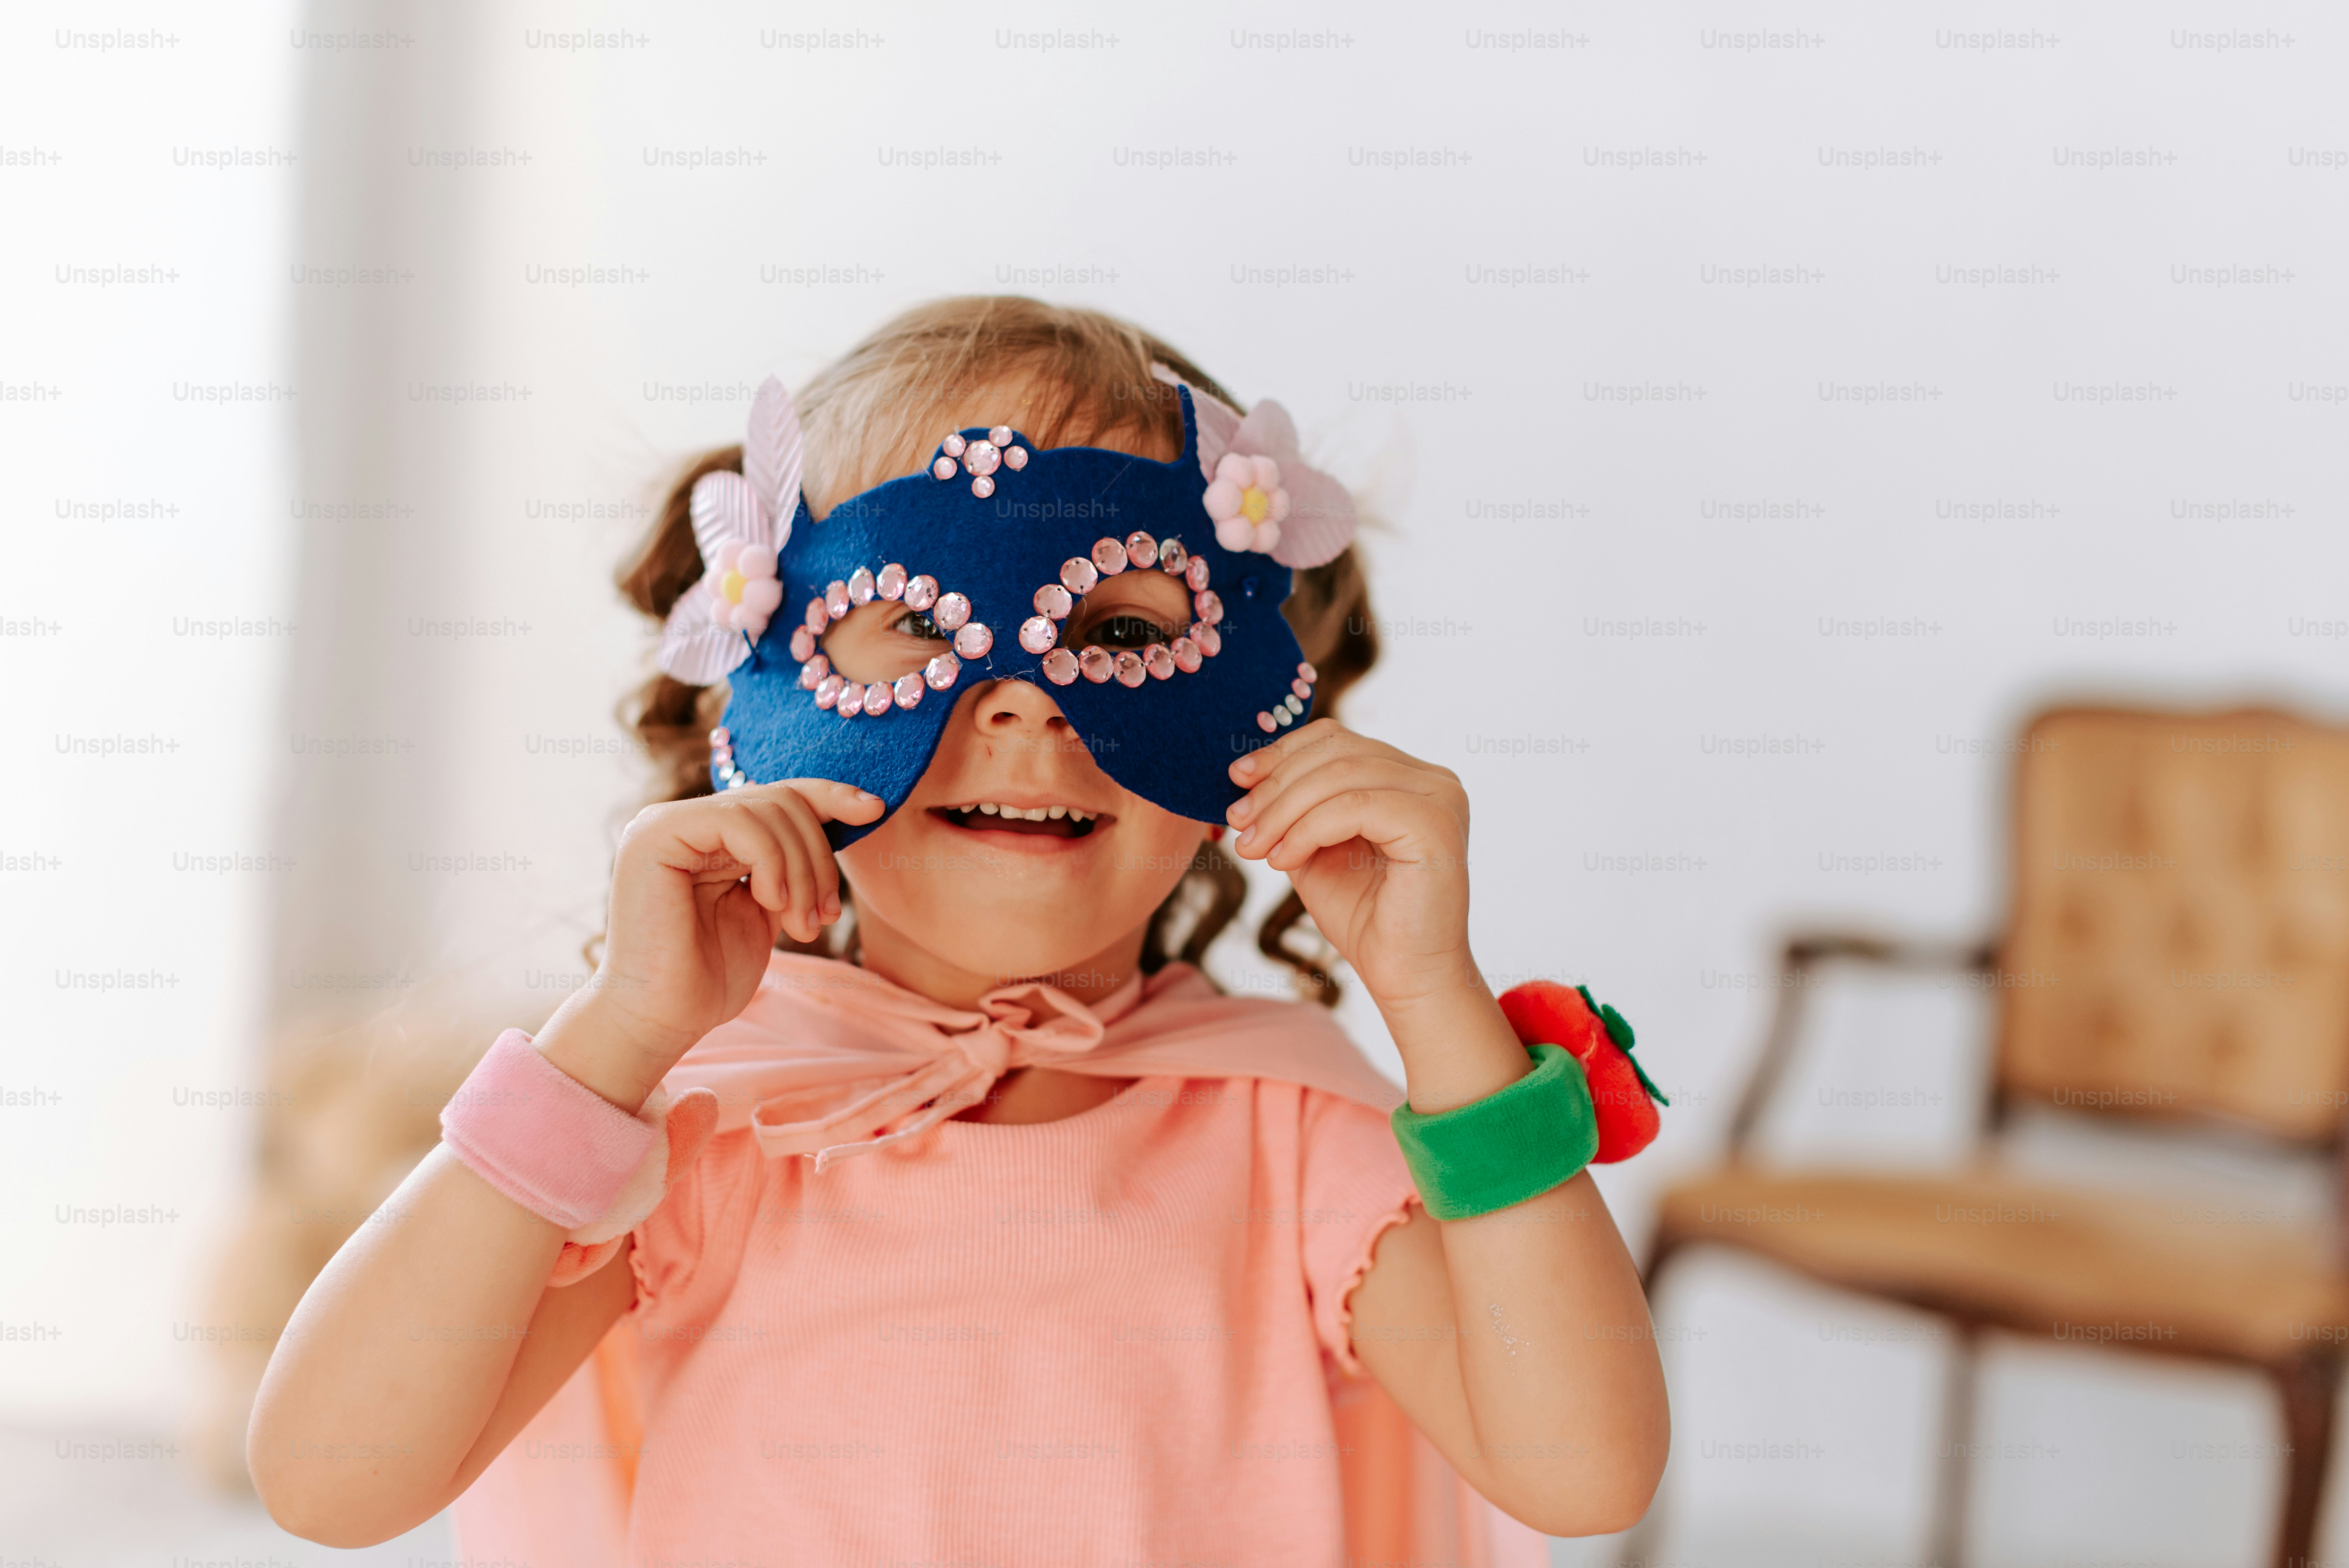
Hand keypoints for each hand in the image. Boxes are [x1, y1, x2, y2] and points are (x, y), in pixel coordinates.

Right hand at [539, 780, 881, 1107]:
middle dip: (819, 859)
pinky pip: (740, 822)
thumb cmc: (711, 977)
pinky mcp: (655, 836)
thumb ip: (790, 865)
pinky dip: (773, 863)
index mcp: (709, 835)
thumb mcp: (769, 908)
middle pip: (782, 801)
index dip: (829, 797)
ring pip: (768, 809)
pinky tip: (772, 904)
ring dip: (803, 871)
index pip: (778, 795)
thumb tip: (844, 817)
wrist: (663, 1021)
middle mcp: (685, 821)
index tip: (874, 811)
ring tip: (802, 926)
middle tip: (824, 918)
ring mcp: (665, 823)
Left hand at [1224, 721, 1476, 1013]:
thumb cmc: (1365, 920)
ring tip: (1253, 847)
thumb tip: (1245, 774)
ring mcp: (1440, 798)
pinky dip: (1308, 829)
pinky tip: (1284, 860)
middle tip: (1237, 822)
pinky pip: (1354, 807)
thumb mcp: (1316, 849)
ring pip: (1341, 775)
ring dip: (1284, 810)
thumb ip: (1295, 809)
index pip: (1338, 739)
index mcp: (1409, 777)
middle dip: (1276, 785)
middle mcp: (1433, 779)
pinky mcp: (1434, 825)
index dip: (1283, 753)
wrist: (1406, 979)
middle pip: (1337, 751)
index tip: (1236, 779)